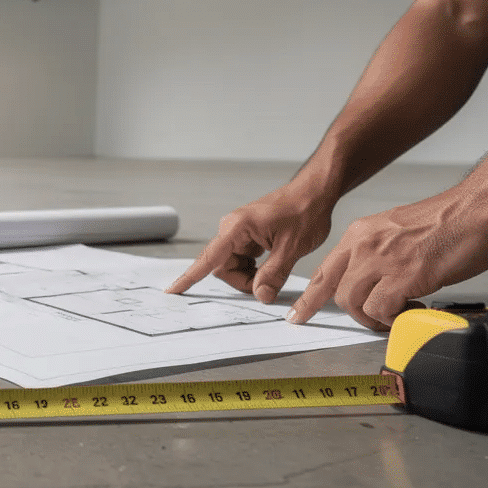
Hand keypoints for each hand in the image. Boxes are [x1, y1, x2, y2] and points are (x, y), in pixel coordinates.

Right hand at [167, 182, 336, 303]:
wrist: (314, 193)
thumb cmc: (304, 210)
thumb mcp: (292, 248)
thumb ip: (274, 275)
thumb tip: (260, 295)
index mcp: (237, 228)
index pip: (209, 258)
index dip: (190, 277)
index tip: (173, 290)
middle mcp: (233, 229)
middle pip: (223, 267)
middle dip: (243, 281)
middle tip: (269, 285)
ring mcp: (239, 232)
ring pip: (234, 266)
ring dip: (251, 275)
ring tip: (276, 268)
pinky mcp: (248, 236)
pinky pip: (243, 259)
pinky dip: (256, 268)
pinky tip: (273, 262)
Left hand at [287, 190, 487, 329]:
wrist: (481, 208)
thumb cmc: (450, 221)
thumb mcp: (398, 232)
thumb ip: (379, 254)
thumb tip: (376, 283)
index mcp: (360, 234)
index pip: (324, 271)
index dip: (310, 297)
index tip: (299, 315)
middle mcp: (364, 245)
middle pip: (336, 292)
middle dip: (354, 314)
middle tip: (377, 319)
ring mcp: (382, 259)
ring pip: (354, 303)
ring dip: (375, 318)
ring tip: (400, 313)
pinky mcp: (404, 275)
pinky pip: (381, 310)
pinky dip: (394, 319)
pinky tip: (413, 309)